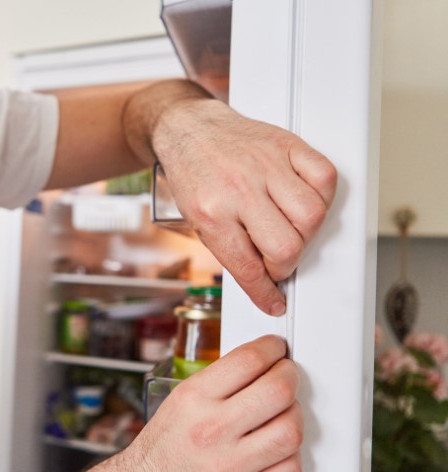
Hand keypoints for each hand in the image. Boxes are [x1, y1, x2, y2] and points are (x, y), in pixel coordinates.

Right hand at [117, 335, 302, 471]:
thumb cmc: (166, 443)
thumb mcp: (181, 398)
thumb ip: (220, 379)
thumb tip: (261, 362)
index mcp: (194, 400)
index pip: (248, 361)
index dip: (271, 348)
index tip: (276, 348)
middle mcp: (212, 431)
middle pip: (277, 391)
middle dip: (289, 375)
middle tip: (287, 374)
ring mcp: (231, 466)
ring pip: (290, 431)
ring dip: (293, 415)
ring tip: (283, 411)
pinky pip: (290, 468)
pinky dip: (289, 454)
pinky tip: (276, 446)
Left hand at [124, 80, 336, 314]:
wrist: (188, 129)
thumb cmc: (192, 173)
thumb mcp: (196, 219)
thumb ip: (229, 248)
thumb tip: (261, 279)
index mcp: (211, 213)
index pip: (248, 267)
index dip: (265, 292)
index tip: (273, 300)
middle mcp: (240, 189)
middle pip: (287, 246)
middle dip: (285, 265)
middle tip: (277, 261)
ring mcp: (266, 165)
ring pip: (312, 215)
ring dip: (306, 234)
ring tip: (290, 231)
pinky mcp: (286, 145)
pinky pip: (325, 177)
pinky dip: (322, 196)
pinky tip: (304, 202)